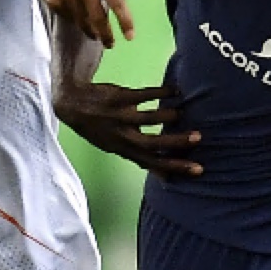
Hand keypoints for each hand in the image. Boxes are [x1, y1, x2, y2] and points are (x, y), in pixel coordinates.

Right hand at [32, 0, 134, 47]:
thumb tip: (123, 13)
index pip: (117, 1)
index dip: (125, 20)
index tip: (130, 37)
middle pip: (98, 18)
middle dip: (106, 35)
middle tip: (110, 43)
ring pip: (83, 22)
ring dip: (91, 31)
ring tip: (95, 34)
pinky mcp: (53, 0)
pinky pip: (69, 18)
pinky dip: (75, 20)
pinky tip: (76, 14)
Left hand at [53, 83, 202, 179]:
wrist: (72, 104)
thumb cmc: (101, 129)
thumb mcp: (118, 148)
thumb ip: (142, 159)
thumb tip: (166, 178)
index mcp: (124, 150)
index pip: (153, 163)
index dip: (175, 167)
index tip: (199, 170)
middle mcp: (122, 136)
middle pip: (151, 143)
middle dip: (175, 142)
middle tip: (199, 137)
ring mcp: (119, 116)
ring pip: (146, 118)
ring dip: (167, 115)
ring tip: (183, 112)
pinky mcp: (119, 97)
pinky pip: (143, 95)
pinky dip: (161, 92)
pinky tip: (175, 91)